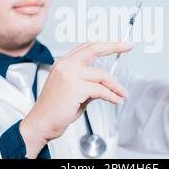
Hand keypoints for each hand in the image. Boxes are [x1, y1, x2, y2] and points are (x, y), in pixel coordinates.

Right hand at [20, 41, 132, 157]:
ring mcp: (69, 75)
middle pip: (94, 48)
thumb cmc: (54, 111)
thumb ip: (87, 84)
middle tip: (127, 46)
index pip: (87, 47)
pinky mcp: (75, 87)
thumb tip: (104, 85)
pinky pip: (101, 90)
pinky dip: (111, 96)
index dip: (104, 44)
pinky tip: (115, 100)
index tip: (118, 44)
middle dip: (114, 46)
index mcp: (63, 64)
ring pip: (102, 75)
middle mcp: (65, 65)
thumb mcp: (72, 92)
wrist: (40, 124)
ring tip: (122, 93)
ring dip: (116, 85)